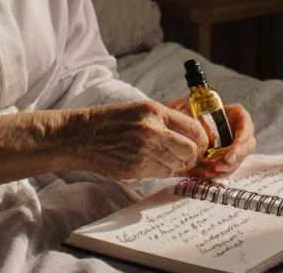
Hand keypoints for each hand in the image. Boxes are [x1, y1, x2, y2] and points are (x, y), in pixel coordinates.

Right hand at [64, 101, 209, 179]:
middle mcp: (152, 131)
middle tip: (188, 156)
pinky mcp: (135, 169)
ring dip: (177, 164)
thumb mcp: (139, 109)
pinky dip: (163, 171)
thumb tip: (192, 128)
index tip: (201, 143)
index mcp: (154, 112)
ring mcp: (143, 152)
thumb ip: (166, 118)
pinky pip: (161, 174)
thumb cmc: (110, 121)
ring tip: (166, 158)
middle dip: (193, 155)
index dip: (202, 139)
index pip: (194, 129)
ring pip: (177, 165)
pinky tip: (155, 164)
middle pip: (190, 150)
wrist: (80, 136)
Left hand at [164, 96, 256, 177]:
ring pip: (235, 164)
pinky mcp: (232, 159)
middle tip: (215, 168)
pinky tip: (202, 173)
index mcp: (243, 120)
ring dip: (221, 170)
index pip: (244, 136)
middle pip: (242, 154)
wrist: (214, 118)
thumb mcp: (213, 106)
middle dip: (229, 163)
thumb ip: (207, 108)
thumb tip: (189, 107)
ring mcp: (240, 149)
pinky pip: (227, 169)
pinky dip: (215, 173)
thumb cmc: (213, 110)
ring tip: (206, 171)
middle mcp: (246, 136)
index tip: (228, 157)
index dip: (237, 149)